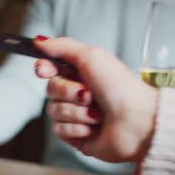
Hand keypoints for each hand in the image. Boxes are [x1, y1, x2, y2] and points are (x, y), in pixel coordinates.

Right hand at [34, 37, 158, 161]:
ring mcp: (75, 114)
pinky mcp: (74, 134)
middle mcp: (76, 92)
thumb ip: (62, 46)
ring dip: (76, 111)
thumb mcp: (92, 56)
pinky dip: (77, 128)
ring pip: (53, 110)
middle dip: (68, 92)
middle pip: (50, 89)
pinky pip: (58, 129)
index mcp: (80, 72)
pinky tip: (93, 128)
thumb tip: (38, 40)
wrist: (136, 122)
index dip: (43, 68)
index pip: (48, 67)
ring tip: (98, 113)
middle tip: (89, 94)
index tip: (44, 69)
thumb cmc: (120, 88)